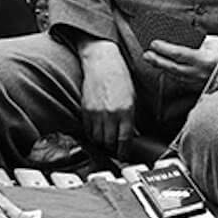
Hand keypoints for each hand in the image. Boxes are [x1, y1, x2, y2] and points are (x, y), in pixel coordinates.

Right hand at [77, 38, 134, 156]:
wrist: (102, 62)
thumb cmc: (119, 77)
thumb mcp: (132, 98)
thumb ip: (131, 118)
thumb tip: (132, 135)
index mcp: (126, 111)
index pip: (124, 140)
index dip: (124, 152)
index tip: (124, 155)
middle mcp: (110, 113)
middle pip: (109, 142)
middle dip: (113, 148)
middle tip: (115, 149)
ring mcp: (96, 112)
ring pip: (97, 139)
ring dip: (102, 143)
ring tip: (106, 141)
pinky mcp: (85, 109)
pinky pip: (87, 130)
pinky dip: (92, 134)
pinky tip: (97, 132)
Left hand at [143, 35, 217, 87]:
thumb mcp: (214, 42)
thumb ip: (196, 43)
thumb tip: (178, 40)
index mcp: (206, 60)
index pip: (180, 54)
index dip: (165, 49)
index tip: (153, 43)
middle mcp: (203, 74)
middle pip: (174, 68)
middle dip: (158, 61)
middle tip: (146, 54)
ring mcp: (203, 82)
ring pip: (177, 76)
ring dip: (163, 68)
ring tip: (152, 59)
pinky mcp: (203, 86)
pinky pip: (184, 81)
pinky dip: (173, 74)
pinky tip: (166, 68)